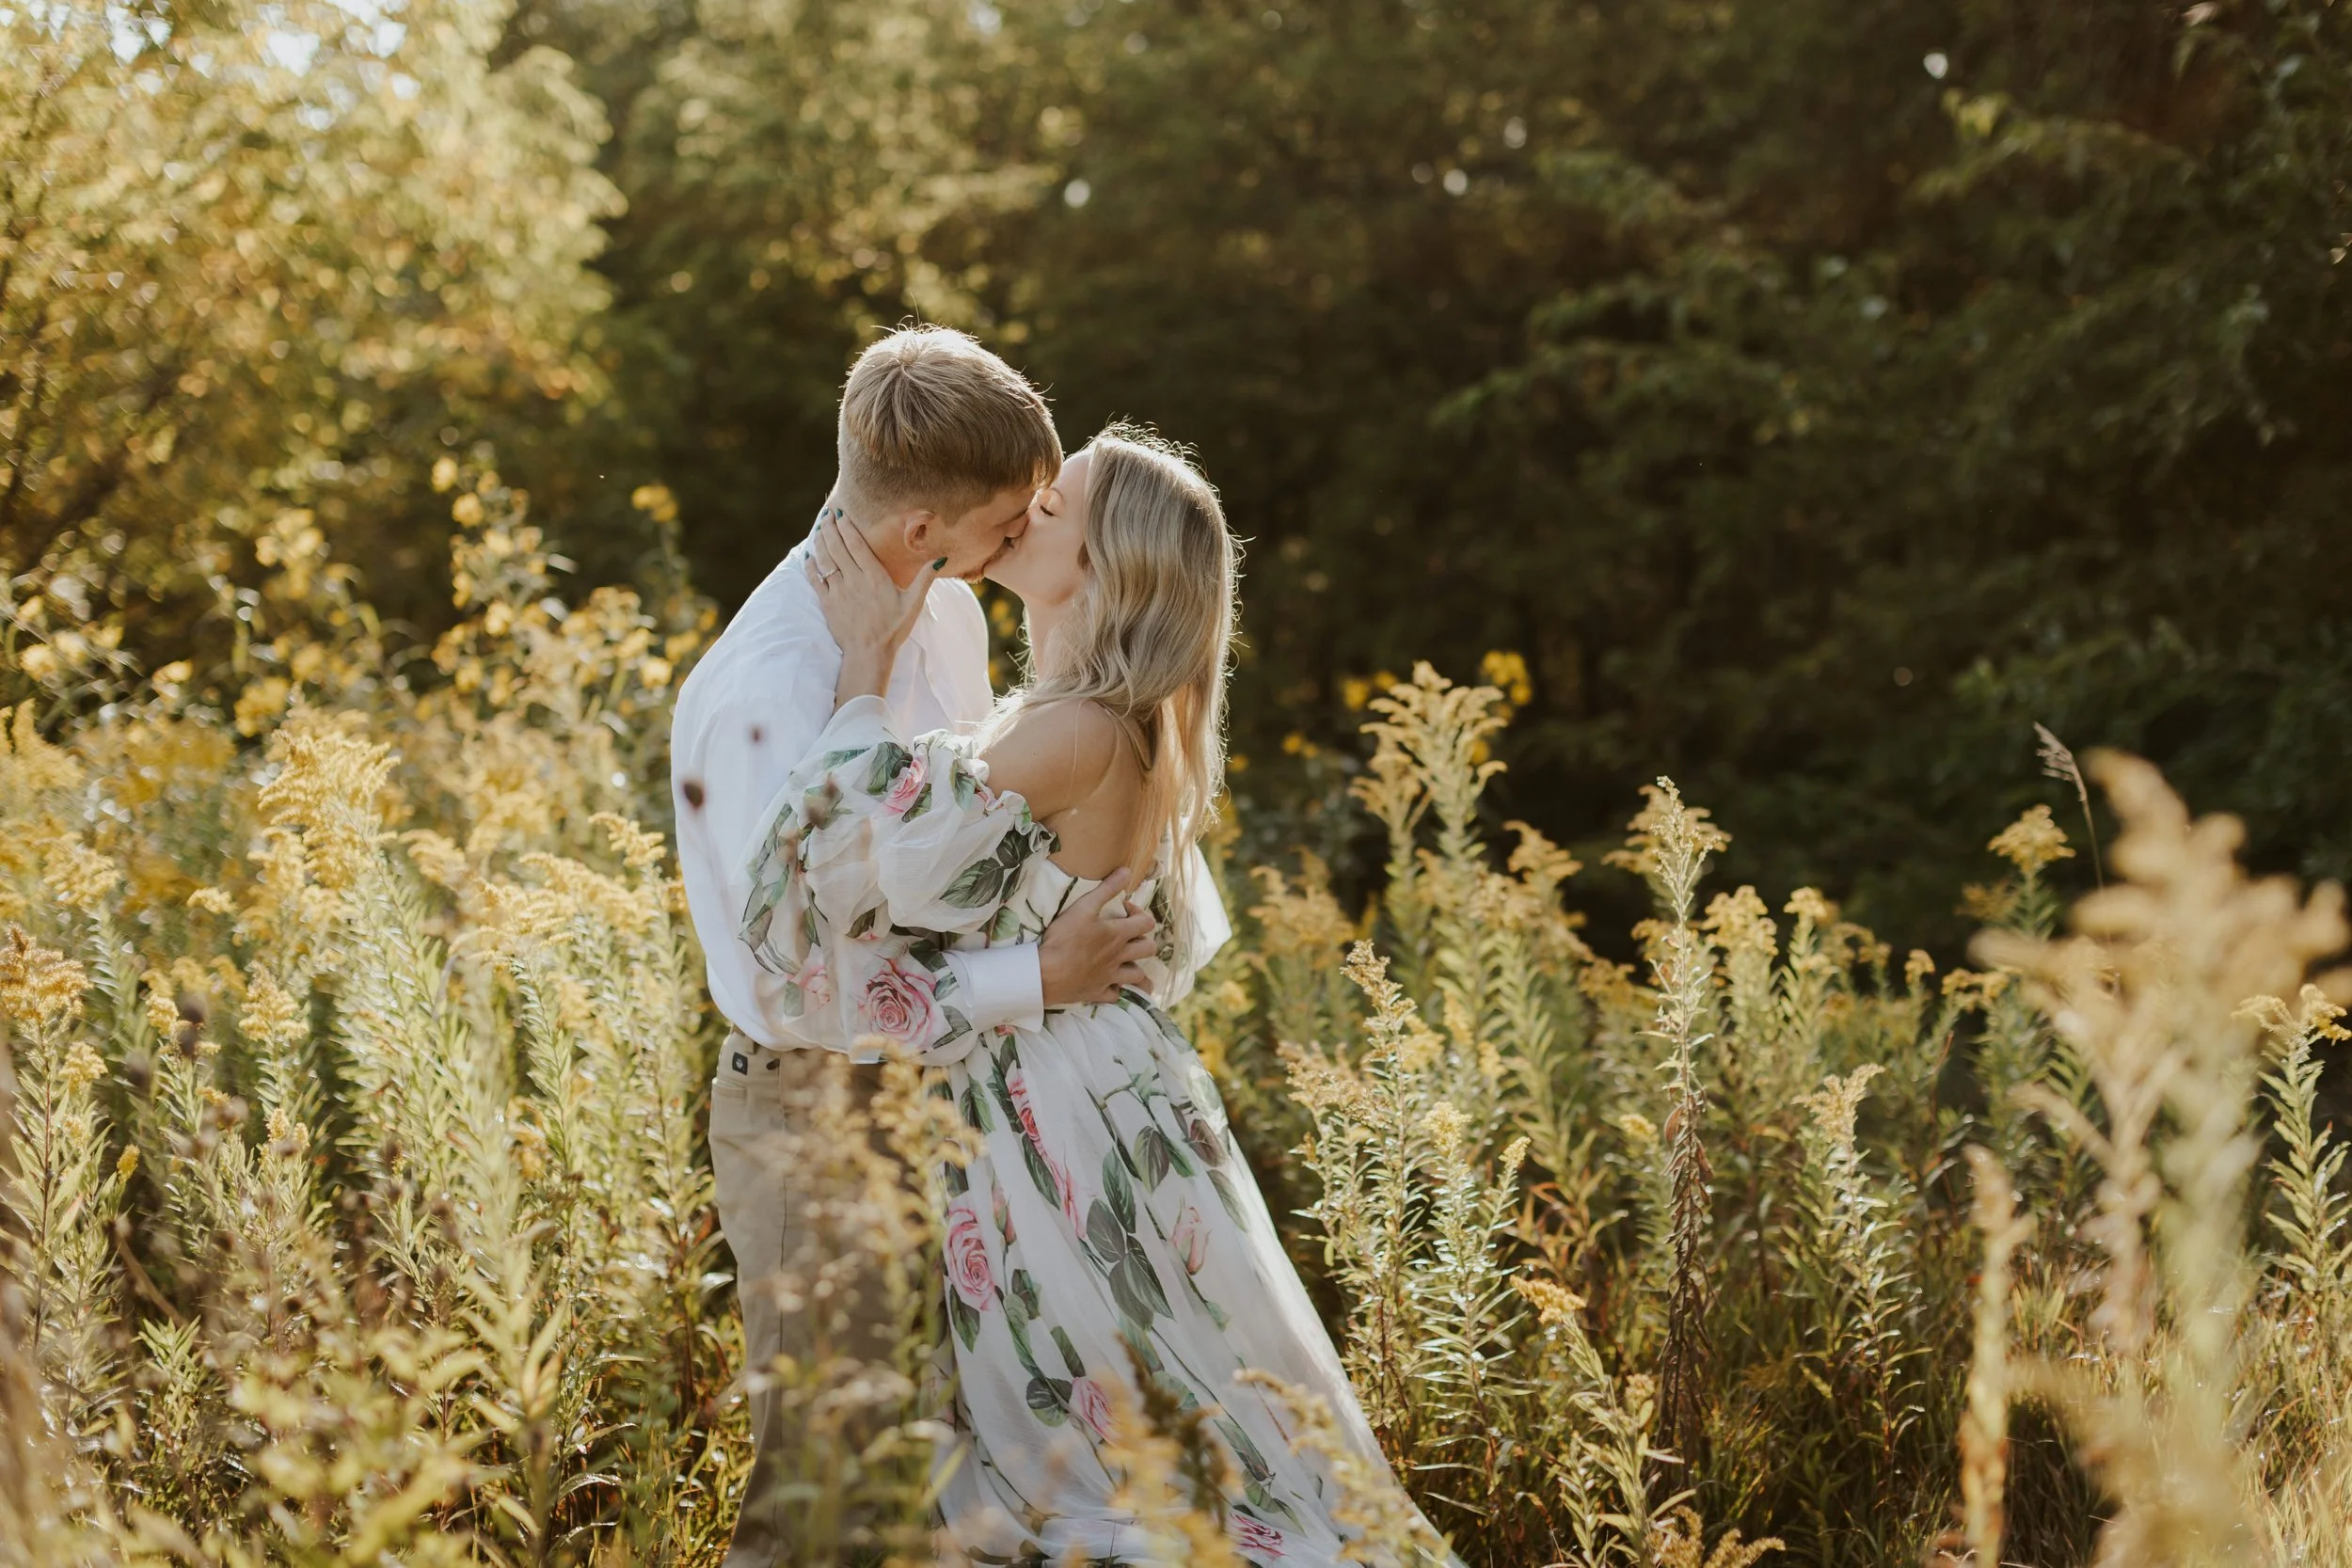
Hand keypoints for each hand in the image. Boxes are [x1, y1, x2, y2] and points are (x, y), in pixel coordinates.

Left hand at [807, 511, 938, 703]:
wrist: (869, 654)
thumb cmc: (893, 629)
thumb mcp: (913, 603)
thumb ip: (925, 579)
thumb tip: (940, 559)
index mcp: (874, 576)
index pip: (856, 544)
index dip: (846, 527)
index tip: (840, 514)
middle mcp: (854, 579)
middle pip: (837, 547)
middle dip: (830, 528)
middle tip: (826, 514)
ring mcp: (838, 591)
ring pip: (825, 559)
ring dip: (819, 541)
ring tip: (818, 529)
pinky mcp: (827, 603)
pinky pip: (815, 580)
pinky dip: (810, 566)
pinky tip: (808, 557)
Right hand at [1039, 869, 1159, 1005]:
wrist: (1047, 973)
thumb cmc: (1064, 939)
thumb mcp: (1084, 907)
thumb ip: (1106, 889)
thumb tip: (1127, 871)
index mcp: (1118, 935)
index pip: (1146, 923)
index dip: (1139, 913)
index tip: (1123, 910)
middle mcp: (1119, 957)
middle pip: (1148, 949)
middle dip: (1144, 940)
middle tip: (1127, 936)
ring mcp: (1110, 977)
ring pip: (1138, 976)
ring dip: (1137, 968)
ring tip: (1128, 962)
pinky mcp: (1098, 993)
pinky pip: (1116, 995)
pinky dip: (1116, 990)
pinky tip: (1111, 984)